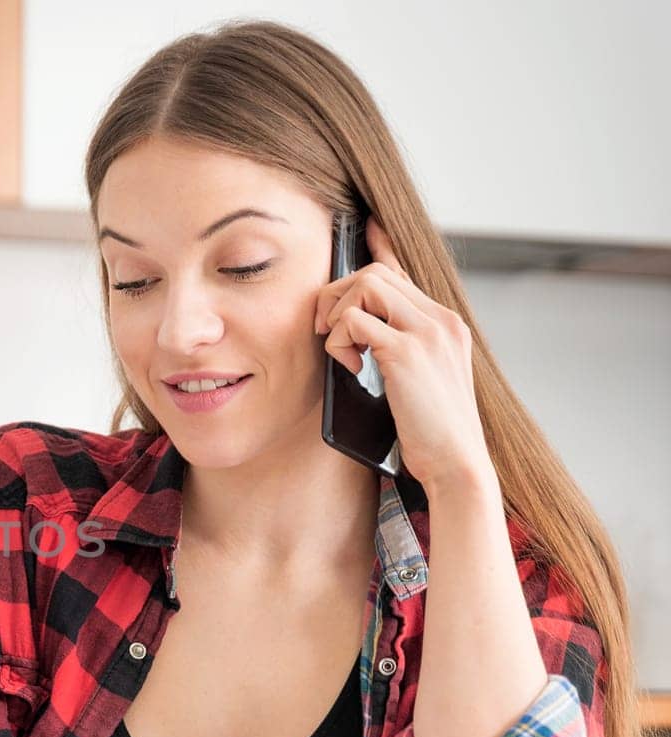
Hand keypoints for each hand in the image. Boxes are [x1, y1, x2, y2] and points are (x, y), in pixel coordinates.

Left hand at [314, 217, 494, 495]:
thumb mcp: (421, 382)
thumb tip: (360, 334)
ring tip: (341, 351)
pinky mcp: (405, 352)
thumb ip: (399, 350)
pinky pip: (353, 320)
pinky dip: (339, 340)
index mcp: (445, 324)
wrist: (457, 464)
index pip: (405, 269)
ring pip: (365, 284)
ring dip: (337, 313)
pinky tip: (350, 367)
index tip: (362, 228)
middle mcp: (441, 320)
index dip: (378, 246)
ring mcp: (426, 332)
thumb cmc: (432, 432)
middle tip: (324, 329)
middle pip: (376, 271)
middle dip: (337, 292)